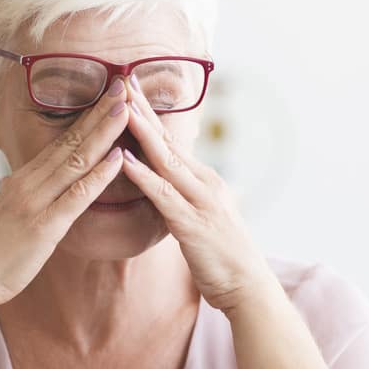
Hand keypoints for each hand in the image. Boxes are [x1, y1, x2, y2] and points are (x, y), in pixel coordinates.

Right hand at [0, 80, 130, 308]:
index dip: (87, 117)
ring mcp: (36, 202)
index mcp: (23, 179)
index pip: (61, 141)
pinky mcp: (44, 226)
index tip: (108, 96)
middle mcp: (29, 183)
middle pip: (70, 141)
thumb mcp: (3, 214)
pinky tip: (118, 157)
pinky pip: (77, 196)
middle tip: (123, 84)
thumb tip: (10, 182)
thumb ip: (14, 195)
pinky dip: (99, 175)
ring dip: (103, 133)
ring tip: (126, 108)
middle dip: (99, 112)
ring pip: (76, 160)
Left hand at [119, 75, 274, 314]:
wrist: (249, 287)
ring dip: (140, 133)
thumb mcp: (203, 219)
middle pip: (166, 141)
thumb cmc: (223, 259)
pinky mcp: (193, 225)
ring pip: (165, 161)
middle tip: (121, 80)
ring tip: (119, 109)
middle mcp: (204, 184)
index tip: (129, 90)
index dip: (149, 115)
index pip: (171, 142)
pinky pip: (163, 196)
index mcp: (204, 182)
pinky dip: (143, 177)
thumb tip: (167, 186)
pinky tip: (125, 161)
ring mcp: (200, 202)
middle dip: (143, 111)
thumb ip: (185, 199)